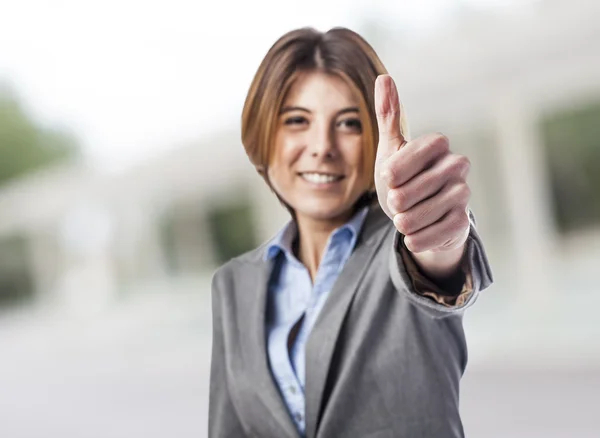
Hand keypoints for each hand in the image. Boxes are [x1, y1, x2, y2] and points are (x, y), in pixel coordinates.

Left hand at [373, 75, 470, 254]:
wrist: (420, 216)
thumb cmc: (403, 178)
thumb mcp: (391, 148)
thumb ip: (389, 115)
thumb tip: (384, 77)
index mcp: (438, 145)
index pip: (410, 157)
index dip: (395, 171)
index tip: (389, 176)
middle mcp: (457, 166)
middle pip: (410, 191)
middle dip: (395, 201)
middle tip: (398, 201)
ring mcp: (463, 195)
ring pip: (419, 215)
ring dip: (403, 221)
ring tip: (405, 217)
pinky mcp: (463, 224)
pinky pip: (430, 236)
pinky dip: (415, 239)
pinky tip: (415, 234)